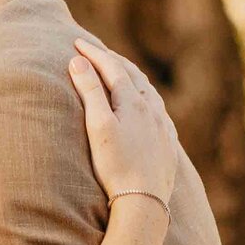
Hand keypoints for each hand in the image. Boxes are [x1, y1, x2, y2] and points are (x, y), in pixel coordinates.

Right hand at [69, 41, 178, 207]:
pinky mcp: (168, 144)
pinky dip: (147, 99)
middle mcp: (153, 109)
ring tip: (120, 72)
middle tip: (95, 51)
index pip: (111, 67)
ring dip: (132, 77)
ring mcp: (163, 127)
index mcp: (134, 101)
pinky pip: (159, 111)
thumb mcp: (98, 126)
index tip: (76, 41)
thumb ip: (90, 91)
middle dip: (112, 60)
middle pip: (132, 75)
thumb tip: (78, 60)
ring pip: (149, 91)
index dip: (93, 53)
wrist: (145, 203)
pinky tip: (148, 106)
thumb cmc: (117, 166)